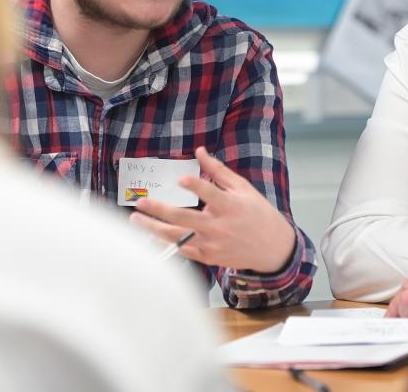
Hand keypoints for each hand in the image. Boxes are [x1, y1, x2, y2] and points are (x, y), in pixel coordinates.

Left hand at [130, 147, 295, 272]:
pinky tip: (150, 236)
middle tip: (141, 203)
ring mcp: (212, 244)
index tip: (180, 180)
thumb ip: (218, 170)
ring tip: (136, 219)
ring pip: (178, 237)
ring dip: (154, 228)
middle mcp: (219, 226)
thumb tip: (200, 151)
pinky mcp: (208, 257)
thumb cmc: (258, 213)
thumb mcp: (243, 188)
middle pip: (184, 218)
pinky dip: (165, 244)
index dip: (195, 186)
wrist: (272, 248)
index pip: (210, 193)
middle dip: (159, 210)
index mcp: (230, 206)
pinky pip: (182, 251)